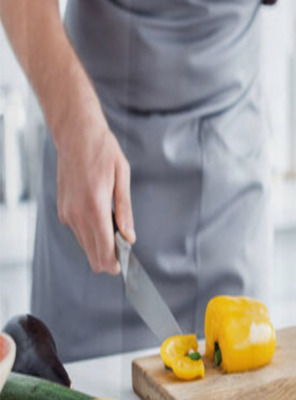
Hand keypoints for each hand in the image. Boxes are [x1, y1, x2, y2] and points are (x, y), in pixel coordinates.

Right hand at [54, 109, 134, 273]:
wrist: (75, 134)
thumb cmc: (103, 151)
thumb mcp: (122, 176)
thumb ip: (125, 210)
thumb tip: (129, 237)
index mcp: (94, 206)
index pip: (104, 249)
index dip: (116, 262)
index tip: (126, 265)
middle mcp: (77, 213)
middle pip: (92, 254)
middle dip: (109, 259)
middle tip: (125, 252)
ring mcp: (67, 212)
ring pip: (85, 245)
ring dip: (100, 245)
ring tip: (117, 231)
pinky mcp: (63, 209)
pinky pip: (79, 232)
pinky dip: (91, 233)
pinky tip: (103, 221)